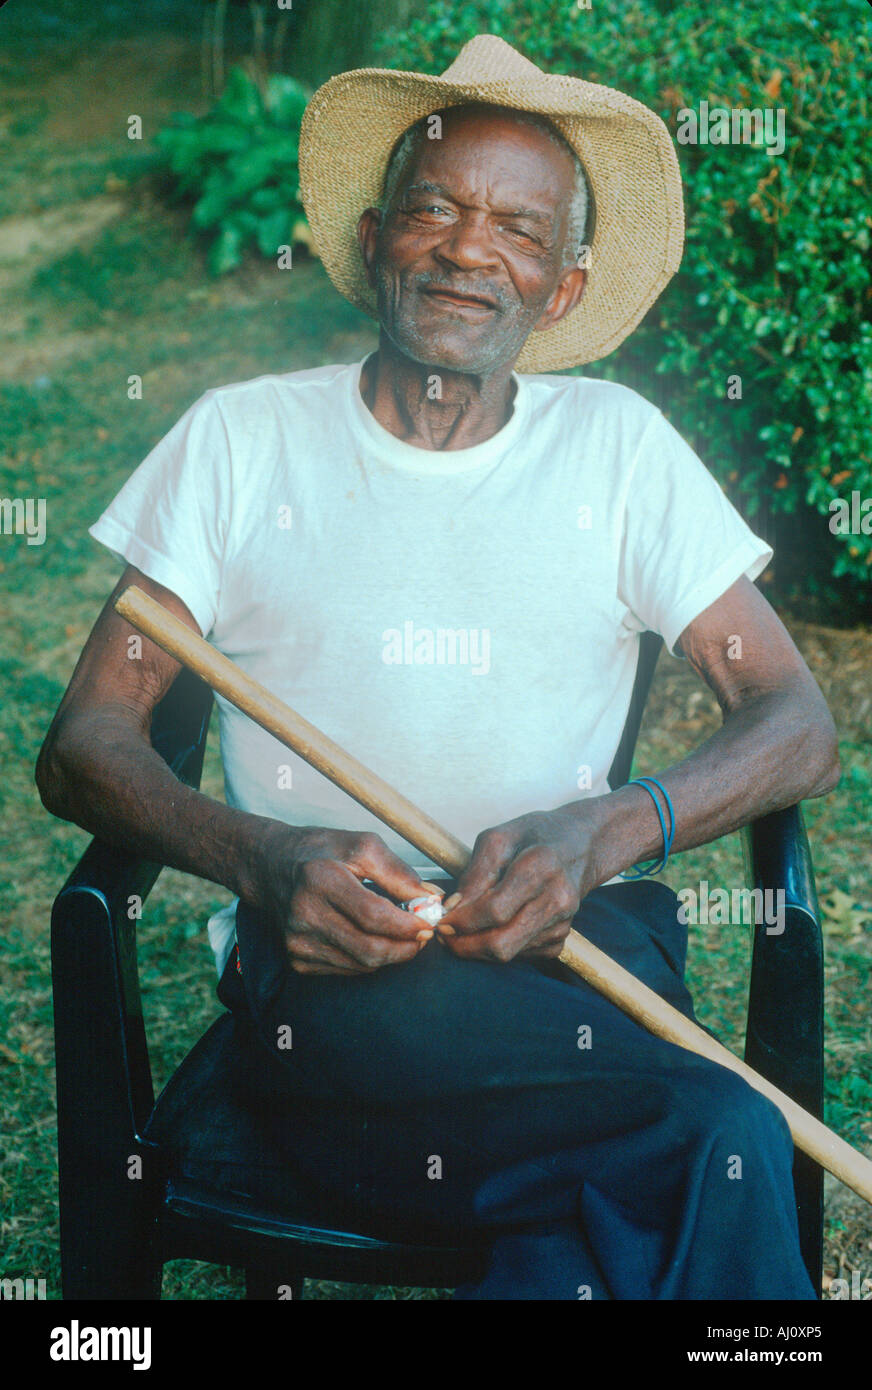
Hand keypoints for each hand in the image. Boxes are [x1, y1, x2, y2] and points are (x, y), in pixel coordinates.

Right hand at [253, 823, 437, 974]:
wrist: (269, 866)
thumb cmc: (320, 851)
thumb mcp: (362, 845)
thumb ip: (399, 873)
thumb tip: (432, 901)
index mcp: (320, 879)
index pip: (373, 916)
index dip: (407, 925)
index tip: (428, 924)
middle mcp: (304, 914)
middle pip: (368, 949)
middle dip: (405, 948)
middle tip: (422, 937)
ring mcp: (297, 942)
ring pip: (361, 965)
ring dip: (390, 955)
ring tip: (401, 936)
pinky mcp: (296, 959)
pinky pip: (346, 969)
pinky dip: (368, 960)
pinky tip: (372, 939)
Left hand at [437, 807, 598, 963]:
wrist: (582, 845)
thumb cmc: (536, 835)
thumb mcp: (499, 838)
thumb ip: (475, 872)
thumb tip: (453, 907)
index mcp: (541, 865)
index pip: (494, 909)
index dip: (462, 920)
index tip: (441, 919)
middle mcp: (557, 897)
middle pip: (502, 942)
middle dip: (465, 945)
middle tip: (445, 936)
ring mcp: (564, 921)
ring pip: (510, 953)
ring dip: (479, 947)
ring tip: (464, 929)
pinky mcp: (563, 936)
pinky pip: (523, 955)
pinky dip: (501, 946)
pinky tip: (496, 927)